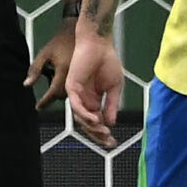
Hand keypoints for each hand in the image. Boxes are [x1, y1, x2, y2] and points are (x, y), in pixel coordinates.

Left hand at [24, 20, 77, 110]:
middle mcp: (74, 75)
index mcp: (63, 71)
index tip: (39, 107)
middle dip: (53, 97)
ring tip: (54, 82)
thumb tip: (27, 84)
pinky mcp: (84, 73)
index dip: (45, 101)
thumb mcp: (44, 53)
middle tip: (45, 96)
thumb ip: (34, 70)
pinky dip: (68, 86)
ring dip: (61, 92)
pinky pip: (76, 86)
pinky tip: (63, 78)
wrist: (77, 29)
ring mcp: (81, 75)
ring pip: (70, 92)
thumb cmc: (60, 40)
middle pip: (62, 95)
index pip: (53, 93)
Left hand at [65, 31, 124, 147]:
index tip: (113, 142)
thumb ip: (112, 106)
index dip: (103, 133)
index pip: (96, 122)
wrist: (99, 43)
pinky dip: (86, 115)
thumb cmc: (107, 61)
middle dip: (97, 135)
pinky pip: (77, 106)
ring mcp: (77, 95)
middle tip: (108, 143)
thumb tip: (111, 123)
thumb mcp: (114, 88)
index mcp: (93, 100)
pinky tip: (95, 120)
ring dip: (92, 127)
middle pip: (87, 124)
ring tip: (104, 132)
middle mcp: (84, 100)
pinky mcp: (72, 87)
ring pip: (81, 118)